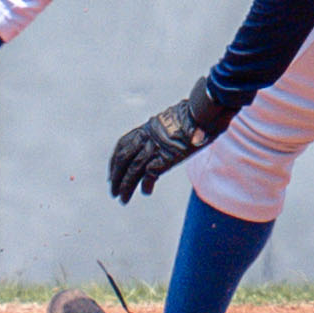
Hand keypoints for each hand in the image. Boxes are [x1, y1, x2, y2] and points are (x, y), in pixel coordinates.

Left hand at [108, 79, 234, 202]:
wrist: (201, 113)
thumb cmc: (194, 115)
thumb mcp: (174, 121)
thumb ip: (166, 132)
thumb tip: (169, 140)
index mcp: (146, 129)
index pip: (123, 144)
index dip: (115, 160)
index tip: (112, 171)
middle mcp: (147, 138)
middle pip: (123, 158)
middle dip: (116, 176)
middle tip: (113, 190)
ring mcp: (155, 147)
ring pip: (133, 170)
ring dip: (126, 186)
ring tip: (123, 199)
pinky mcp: (165, 157)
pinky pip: (149, 174)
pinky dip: (146, 185)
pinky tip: (146, 192)